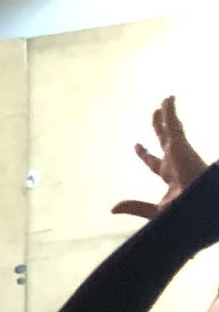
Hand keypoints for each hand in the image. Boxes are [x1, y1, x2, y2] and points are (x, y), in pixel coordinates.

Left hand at [119, 96, 204, 219]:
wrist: (199, 206)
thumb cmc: (183, 212)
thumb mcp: (155, 211)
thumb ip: (135, 207)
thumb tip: (112, 209)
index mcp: (171, 178)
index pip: (155, 163)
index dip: (145, 154)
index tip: (137, 145)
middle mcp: (176, 162)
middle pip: (165, 140)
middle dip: (159, 127)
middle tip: (154, 114)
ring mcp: (180, 152)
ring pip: (172, 128)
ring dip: (167, 114)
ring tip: (165, 100)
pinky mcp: (182, 144)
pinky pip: (174, 123)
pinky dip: (171, 111)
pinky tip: (168, 98)